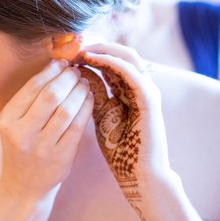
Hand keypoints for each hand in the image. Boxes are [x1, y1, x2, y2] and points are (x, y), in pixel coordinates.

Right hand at [0, 59, 93, 203]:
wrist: (24, 186)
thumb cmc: (22, 147)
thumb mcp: (15, 123)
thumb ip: (30, 99)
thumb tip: (56, 66)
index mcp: (7, 120)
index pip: (32, 88)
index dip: (50, 71)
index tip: (62, 63)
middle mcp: (22, 134)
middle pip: (51, 96)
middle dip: (67, 79)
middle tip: (76, 71)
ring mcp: (43, 147)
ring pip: (67, 110)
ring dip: (79, 92)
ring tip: (84, 83)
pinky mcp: (61, 158)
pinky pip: (78, 127)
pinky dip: (86, 108)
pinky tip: (88, 99)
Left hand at [76, 43, 169, 220]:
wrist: (141, 175)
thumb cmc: (120, 151)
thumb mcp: (102, 119)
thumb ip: (93, 99)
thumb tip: (75, 81)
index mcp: (129, 91)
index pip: (112, 62)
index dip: (92, 54)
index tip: (69, 53)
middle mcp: (140, 87)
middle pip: (121, 53)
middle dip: (97, 47)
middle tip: (74, 45)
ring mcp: (147, 91)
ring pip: (128, 57)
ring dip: (104, 50)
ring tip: (82, 48)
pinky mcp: (150, 100)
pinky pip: (131, 73)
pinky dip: (112, 63)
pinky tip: (93, 60)